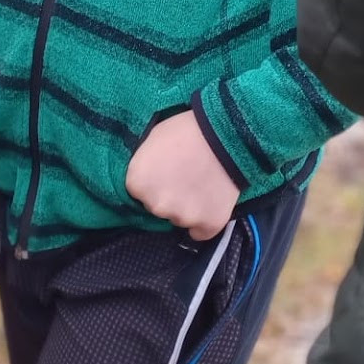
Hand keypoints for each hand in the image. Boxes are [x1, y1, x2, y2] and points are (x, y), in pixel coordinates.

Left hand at [125, 110, 240, 240]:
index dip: (153, 180)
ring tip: (201, 183)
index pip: (139, 191)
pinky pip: (200, 232)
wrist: (225, 134)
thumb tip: (145, 178)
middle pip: (157, 207)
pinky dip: (204, 222)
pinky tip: (210, 201)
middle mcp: (155, 205)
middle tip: (184, 176)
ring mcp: (182, 217)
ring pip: (179, 219)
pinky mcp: (208, 225)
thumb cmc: (186, 130)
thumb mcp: (152, 140)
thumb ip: (144, 165)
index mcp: (137, 183)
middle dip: (168, 195)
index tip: (166, 170)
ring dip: (186, 207)